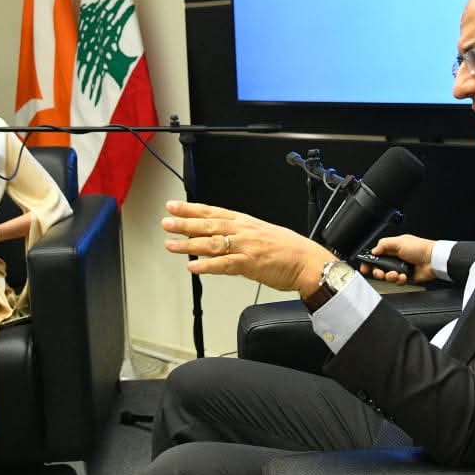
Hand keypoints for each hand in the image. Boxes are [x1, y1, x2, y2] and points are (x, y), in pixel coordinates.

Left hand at [161, 200, 330, 296]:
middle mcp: (243, 231)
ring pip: (212, 243)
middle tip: (166, 222)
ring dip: (189, 245)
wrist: (308, 261)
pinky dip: (207, 266)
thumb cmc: (288, 249)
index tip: (174, 206)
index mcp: (245, 222)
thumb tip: (219, 237)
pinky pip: (224, 265)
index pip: (213, 212)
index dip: (191, 209)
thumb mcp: (261, 233)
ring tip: (171, 245)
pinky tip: (193, 268)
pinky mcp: (250, 264)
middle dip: (185, 223)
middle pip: (208, 224)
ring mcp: (246, 247)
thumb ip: (239, 235)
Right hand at [364, 234, 437, 284]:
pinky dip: (399, 280)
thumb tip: (373, 250)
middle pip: (380, 268)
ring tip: (396, 274)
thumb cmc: (420, 248)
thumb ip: (383, 244)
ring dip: (390, 276)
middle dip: (378, 272)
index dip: (369, 261)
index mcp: (392, 248)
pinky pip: (397, 281)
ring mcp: (400, 268)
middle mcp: (395, 258)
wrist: (433, 260)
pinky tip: (404, 276)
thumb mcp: (399, 242)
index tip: (365, 267)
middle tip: (380, 272)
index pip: (376, 255)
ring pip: (388, 276)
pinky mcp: (406, 277)